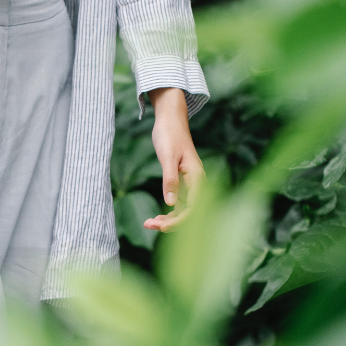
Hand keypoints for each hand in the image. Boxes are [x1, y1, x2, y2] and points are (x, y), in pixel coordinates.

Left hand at [143, 87, 203, 232]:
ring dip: (168, 220)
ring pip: (183, 210)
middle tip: (148, 225)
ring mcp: (190, 184)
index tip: (161, 226)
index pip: (193, 207)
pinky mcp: (182, 183)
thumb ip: (170, 180)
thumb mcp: (167, 157)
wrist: (170, 120)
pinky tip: (155, 218)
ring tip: (148, 224)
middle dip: (171, 223)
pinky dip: (168, 212)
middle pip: (189, 212)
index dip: (178, 220)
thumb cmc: (170, 135)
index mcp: (197, 177)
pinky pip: (178, 203)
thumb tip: (170, 204)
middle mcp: (197, 183)